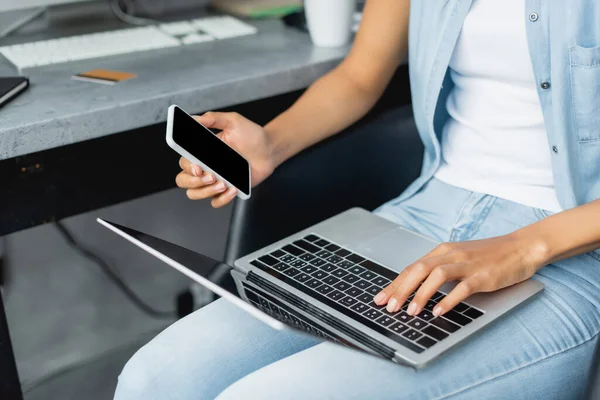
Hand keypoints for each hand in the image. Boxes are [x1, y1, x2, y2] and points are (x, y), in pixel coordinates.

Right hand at [176, 112, 275, 207]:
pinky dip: (222, 198)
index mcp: (202, 152)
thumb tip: (195, 118)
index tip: (198, 167)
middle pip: (183, 180)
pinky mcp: (226, 190)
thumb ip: (214, 118)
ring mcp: (214, 181)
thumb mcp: (233, 121)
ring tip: (224, 183)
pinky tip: (233, 189)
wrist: (268, 149)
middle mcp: (205, 167)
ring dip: (206, 191)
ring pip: (195, 194)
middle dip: (194, 181)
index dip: (187, 167)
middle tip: (212, 176)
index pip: (184, 162)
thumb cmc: (251, 135)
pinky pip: (215, 201)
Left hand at [373, 233, 549, 316]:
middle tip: (389, 307)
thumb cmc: (488, 256)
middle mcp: (451, 255)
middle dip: (400, 289)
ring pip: (436, 276)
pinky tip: (439, 312)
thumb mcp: (459, 259)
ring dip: (420, 294)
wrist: (521, 247)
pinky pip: (462, 288)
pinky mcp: (483, 276)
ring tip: (411, 312)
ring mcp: (467, 264)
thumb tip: (415, 289)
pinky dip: (448, 300)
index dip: (394, 283)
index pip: (411, 267)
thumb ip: (439, 270)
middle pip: (418, 270)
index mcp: (442, 251)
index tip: (380, 298)